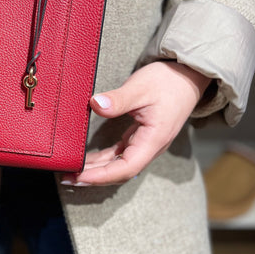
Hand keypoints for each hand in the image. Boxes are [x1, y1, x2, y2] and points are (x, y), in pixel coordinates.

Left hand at [61, 61, 210, 186]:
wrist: (187, 76)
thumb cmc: (167, 81)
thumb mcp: (140, 88)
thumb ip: (118, 99)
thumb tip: (95, 104)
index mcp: (153, 140)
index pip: (126, 167)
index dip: (102, 176)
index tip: (80, 177)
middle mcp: (149, 147)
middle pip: (120, 171)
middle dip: (94, 177)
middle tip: (67, 177)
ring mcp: (145, 143)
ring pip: (119, 164)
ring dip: (96, 169)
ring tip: (72, 171)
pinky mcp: (140, 136)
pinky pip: (120, 154)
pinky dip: (103, 159)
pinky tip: (88, 160)